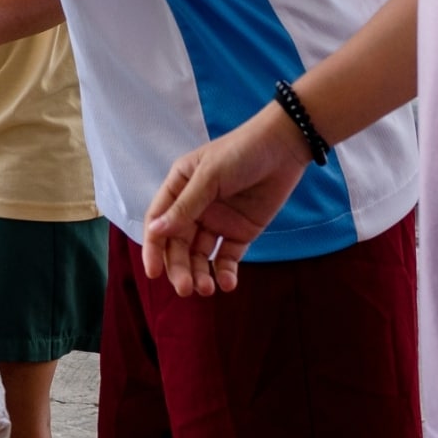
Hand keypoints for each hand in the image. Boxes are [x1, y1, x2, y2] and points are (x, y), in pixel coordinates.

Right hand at [140, 108, 311, 295]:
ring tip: (207, 289)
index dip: (154, 248)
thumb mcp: (209, 176)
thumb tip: (157, 231)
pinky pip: (226, 257)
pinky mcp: (239, 233)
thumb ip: (185, 205)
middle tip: (186, 288)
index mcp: (178, 188)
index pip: (159, 222)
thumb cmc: (241, 151)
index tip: (153, 272)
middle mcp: (194, 207)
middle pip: (178, 244)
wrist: (284, 148)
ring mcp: (217, 221)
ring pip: (200, 255)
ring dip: (200, 273)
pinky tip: (226, 283)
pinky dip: (224, 272)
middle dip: (179, 267)